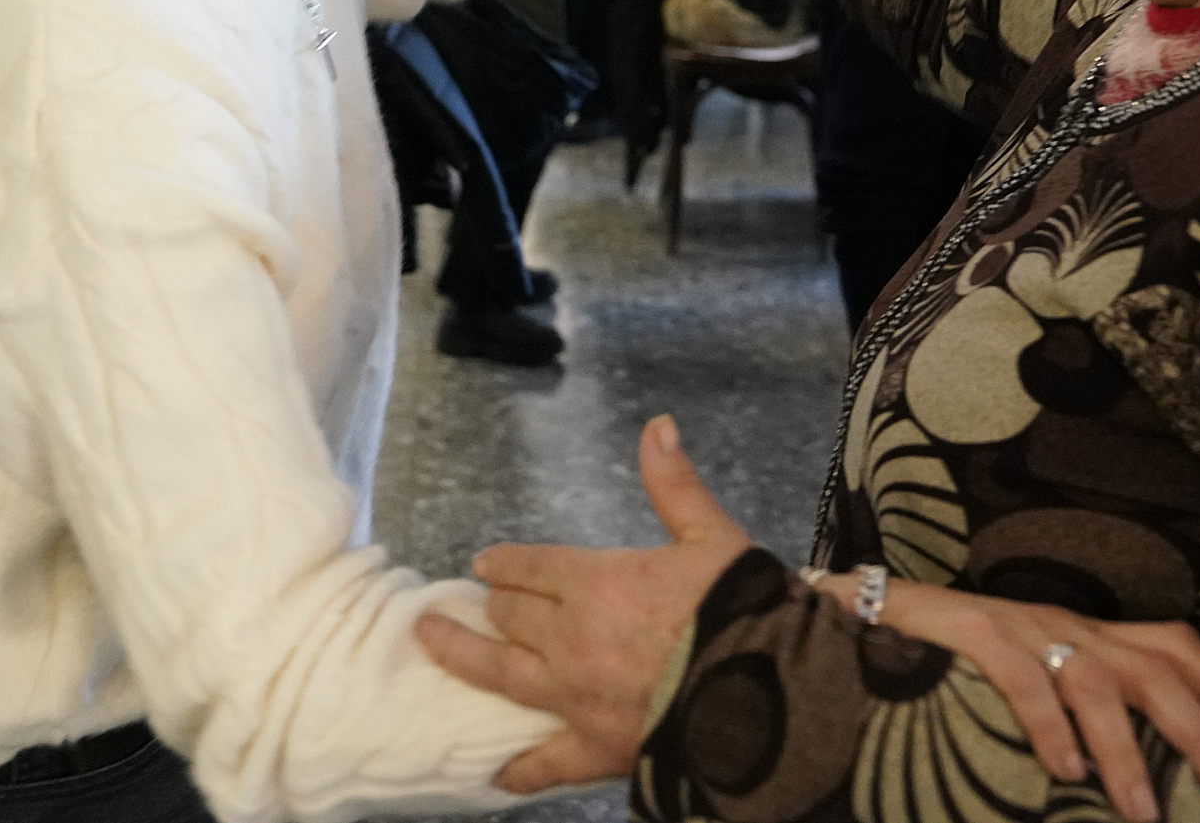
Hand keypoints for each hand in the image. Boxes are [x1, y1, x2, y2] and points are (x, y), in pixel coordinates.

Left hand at [416, 415, 749, 792]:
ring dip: (464, 655)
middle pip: (513, 617)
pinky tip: (496, 774)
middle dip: (493, 606)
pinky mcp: (594, 749)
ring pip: (502, 674)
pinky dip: (518, 769)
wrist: (768, 695)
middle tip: (476, 604)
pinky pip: (544, 762)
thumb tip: (657, 425)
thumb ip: (675, 485)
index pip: (533, 567)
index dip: (506, 563)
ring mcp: (576, 697)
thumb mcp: (712, 536)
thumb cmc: (741, 610)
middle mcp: (572, 639)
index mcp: (597, 583)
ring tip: (432, 643)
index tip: (486, 564)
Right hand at [870, 584, 1199, 817]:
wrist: (855, 610)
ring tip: (1147, 812)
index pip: (1169, 644)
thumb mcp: (1022, 675)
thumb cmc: (944, 657)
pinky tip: (1064, 774)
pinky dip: (1047, 727)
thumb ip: (1067, 709)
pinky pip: (1020, 679)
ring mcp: (1015, 626)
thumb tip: (1110, 769)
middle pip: (1152, 667)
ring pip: (1093, 681)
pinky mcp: (967, 633)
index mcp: (1080, 630)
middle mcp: (1059, 622)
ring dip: (1126, 751)